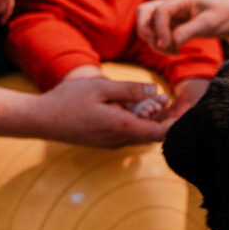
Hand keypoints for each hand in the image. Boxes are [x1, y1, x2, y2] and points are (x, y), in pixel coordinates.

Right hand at [34, 78, 174, 146]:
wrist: (40, 119)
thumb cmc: (68, 100)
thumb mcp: (100, 87)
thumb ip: (129, 90)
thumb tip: (155, 92)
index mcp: (122, 128)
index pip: (161, 132)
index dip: (179, 118)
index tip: (188, 102)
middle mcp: (120, 140)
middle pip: (156, 133)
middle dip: (171, 117)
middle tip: (183, 98)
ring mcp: (112, 142)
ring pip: (144, 132)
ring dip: (156, 118)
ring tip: (166, 99)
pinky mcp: (106, 139)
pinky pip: (131, 131)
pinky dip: (142, 119)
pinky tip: (143, 104)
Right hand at [138, 0, 228, 52]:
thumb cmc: (228, 14)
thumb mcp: (210, 23)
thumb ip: (188, 31)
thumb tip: (171, 41)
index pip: (160, 10)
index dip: (159, 29)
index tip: (166, 45)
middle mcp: (174, 1)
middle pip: (145, 12)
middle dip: (147, 31)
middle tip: (160, 47)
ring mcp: (174, 12)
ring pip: (150, 23)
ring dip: (154, 39)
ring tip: (172, 52)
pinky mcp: (176, 22)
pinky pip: (160, 32)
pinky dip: (162, 43)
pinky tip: (176, 51)